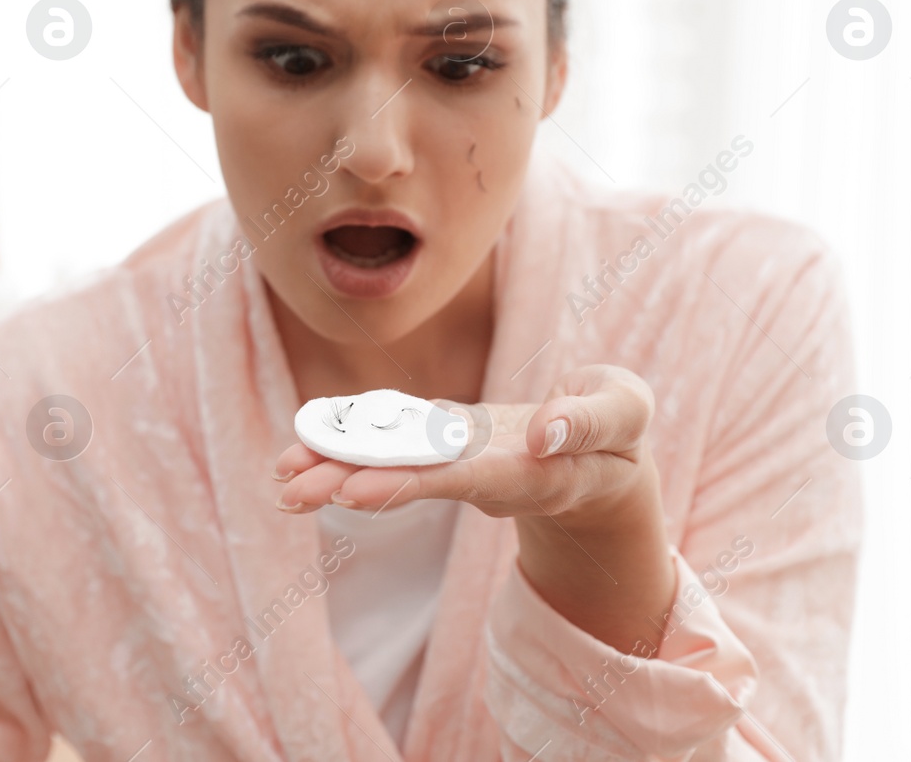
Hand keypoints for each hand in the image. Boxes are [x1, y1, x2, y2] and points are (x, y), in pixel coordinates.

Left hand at [272, 364, 674, 650]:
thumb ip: (591, 422)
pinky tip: (308, 441)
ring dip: (337, 468)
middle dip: (350, 484)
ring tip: (283, 474)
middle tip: (290, 492)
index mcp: (528, 471)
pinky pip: (397, 441)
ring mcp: (462, 459)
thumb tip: (543, 429)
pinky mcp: (450, 441)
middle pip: (411, 479)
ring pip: (395, 463)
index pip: (460, 479)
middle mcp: (483, 472)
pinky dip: (355, 441)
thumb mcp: (628, 416)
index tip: (354, 494)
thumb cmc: (620, 435)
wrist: (606, 461)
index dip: (407, 484)